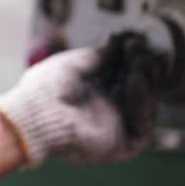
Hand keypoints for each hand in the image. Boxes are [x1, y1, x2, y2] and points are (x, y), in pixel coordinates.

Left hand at [0, 36, 158, 167]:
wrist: (38, 113)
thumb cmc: (47, 87)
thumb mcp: (74, 64)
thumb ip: (98, 55)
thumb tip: (116, 39)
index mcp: (93, 91)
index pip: (123, 75)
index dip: (132, 58)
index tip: (135, 40)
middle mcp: (106, 109)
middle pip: (138, 89)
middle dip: (142, 66)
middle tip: (139, 48)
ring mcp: (115, 127)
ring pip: (144, 105)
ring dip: (146, 80)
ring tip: (139, 59)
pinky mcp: (121, 146)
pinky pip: (143, 126)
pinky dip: (144, 102)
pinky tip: (137, 79)